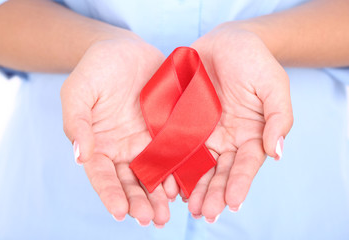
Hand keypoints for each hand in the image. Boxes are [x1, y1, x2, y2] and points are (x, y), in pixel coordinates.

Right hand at [61, 39, 176, 226]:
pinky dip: (179, 171)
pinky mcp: (168, 130)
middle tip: (150, 219)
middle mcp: (124, 149)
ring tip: (167, 213)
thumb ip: (77, 122)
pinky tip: (184, 185)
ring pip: (154, 173)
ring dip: (160, 195)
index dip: (110, 194)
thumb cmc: (96, 69)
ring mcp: (147, 141)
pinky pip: (174, 153)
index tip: (120, 212)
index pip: (102, 175)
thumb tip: (81, 156)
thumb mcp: (78, 91)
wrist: (125, 50)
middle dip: (139, 202)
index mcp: (99, 145)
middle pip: (130, 181)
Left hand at [188, 24, 292, 220]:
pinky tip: (167, 180)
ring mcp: (202, 132)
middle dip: (213, 193)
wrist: (225, 41)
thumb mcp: (273, 85)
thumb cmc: (253, 60)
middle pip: (219, 171)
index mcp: (250, 134)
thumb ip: (279, 118)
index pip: (246, 164)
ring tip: (187, 206)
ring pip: (197, 165)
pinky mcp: (181, 122)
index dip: (240, 183)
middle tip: (204, 213)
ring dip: (192, 187)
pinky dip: (172, 164)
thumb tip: (277, 153)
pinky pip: (176, 145)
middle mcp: (226, 139)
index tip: (233, 203)